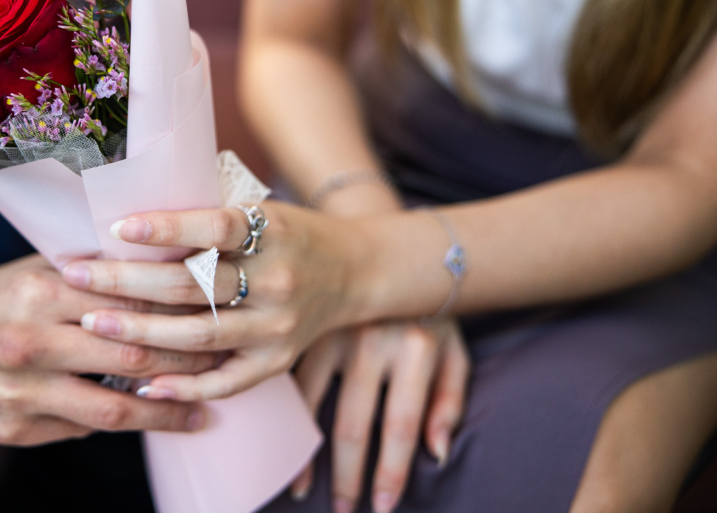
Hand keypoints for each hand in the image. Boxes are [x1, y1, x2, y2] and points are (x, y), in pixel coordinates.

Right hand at [0, 255, 212, 445]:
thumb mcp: (28, 272)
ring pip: (115, 409)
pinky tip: (151, 419)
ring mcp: (21, 393)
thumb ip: (86, 273)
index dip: (178, 309)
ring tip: (203, 407)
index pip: (128, 301)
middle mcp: (29, 343)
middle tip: (224, 362)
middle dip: (186, 363)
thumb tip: (161, 264)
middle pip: (132, 357)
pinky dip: (122, 424)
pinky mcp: (16, 429)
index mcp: (37, 291)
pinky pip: (84, 429)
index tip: (215, 310)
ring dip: (166, 410)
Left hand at [62, 202, 373, 400]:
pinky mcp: (278, 361)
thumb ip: (209, 214)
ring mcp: (278, 326)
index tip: (118, 228)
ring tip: (92, 321)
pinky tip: (144, 382)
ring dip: (140, 331)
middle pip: (193, 285)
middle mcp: (277, 281)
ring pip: (200, 335)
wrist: (356, 271)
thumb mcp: (262, 209)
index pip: (215, 227)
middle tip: (75, 275)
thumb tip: (131, 209)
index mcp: (272, 232)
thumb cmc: (290, 233)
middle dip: (127, 282)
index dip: (167, 227)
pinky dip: (186, 386)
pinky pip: (228, 381)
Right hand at [288, 320, 469, 512]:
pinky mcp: (303, 324)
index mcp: (415, 348)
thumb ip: (452, 399)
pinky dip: (281, 412)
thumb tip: (438, 453)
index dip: (391, 471)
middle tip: (343, 510)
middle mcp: (372, 341)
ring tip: (302, 488)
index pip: (401, 424)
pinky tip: (277, 440)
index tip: (383, 506)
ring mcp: (331, 330)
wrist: (383, 243)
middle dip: (348, 475)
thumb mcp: (453, 347)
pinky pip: (287, 376)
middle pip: (355, 424)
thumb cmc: (423, 307)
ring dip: (305, 451)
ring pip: (312, 403)